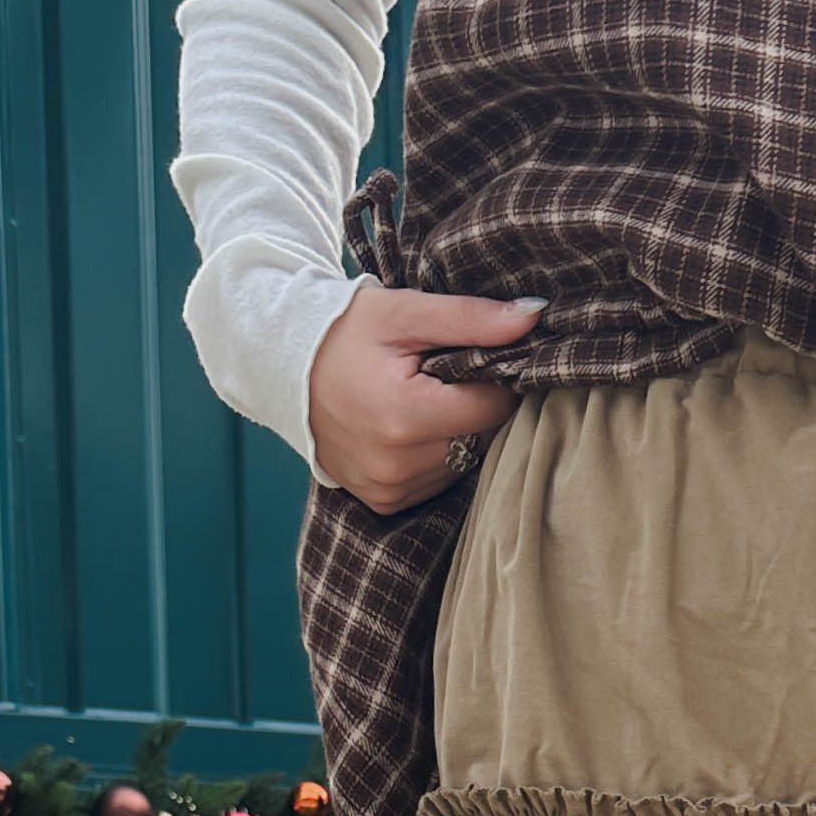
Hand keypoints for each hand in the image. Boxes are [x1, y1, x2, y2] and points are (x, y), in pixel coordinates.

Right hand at [306, 285, 545, 514]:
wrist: (282, 366)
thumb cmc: (344, 332)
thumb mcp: (404, 313)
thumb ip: (470, 318)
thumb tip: (533, 319)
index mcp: (406, 417)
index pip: (494, 407)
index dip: (493, 379)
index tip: (469, 358)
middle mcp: (398, 465)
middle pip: (480, 438)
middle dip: (472, 407)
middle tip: (439, 376)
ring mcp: (389, 489)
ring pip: (462, 463)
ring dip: (455, 434)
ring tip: (420, 400)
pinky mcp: (383, 502)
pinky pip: (435, 481)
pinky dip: (433, 456)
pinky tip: (408, 428)